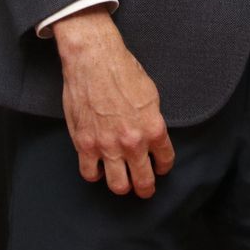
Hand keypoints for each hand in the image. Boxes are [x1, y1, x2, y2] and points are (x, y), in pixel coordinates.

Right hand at [52, 6, 174, 196]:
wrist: (94, 60)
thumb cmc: (122, 71)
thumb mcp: (151, 94)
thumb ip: (152, 121)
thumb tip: (151, 135)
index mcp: (153, 128)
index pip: (165, 160)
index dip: (164, 167)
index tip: (160, 168)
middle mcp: (132, 142)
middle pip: (143, 181)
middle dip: (146, 188)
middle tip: (146, 189)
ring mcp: (107, 146)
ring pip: (118, 186)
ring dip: (123, 186)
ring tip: (124, 184)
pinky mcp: (84, 144)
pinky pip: (90, 173)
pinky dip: (96, 175)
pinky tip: (99, 169)